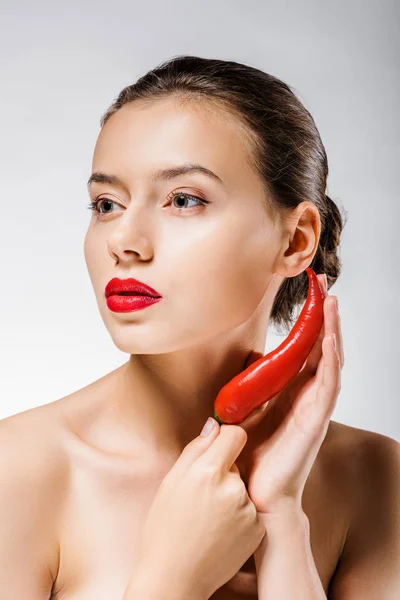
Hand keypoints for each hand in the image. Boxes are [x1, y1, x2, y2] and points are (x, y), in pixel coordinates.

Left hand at [235, 274, 343, 514]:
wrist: (253, 492)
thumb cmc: (249, 452)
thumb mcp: (242, 407)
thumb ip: (247, 385)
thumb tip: (241, 362)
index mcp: (290, 389)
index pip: (306, 346)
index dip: (310, 319)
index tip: (311, 290)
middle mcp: (306, 393)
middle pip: (322, 347)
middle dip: (325, 316)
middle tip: (326, 285)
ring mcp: (313, 406)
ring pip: (330, 361)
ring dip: (331, 331)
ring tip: (331, 304)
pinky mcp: (315, 421)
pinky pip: (328, 386)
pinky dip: (331, 362)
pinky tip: (330, 341)